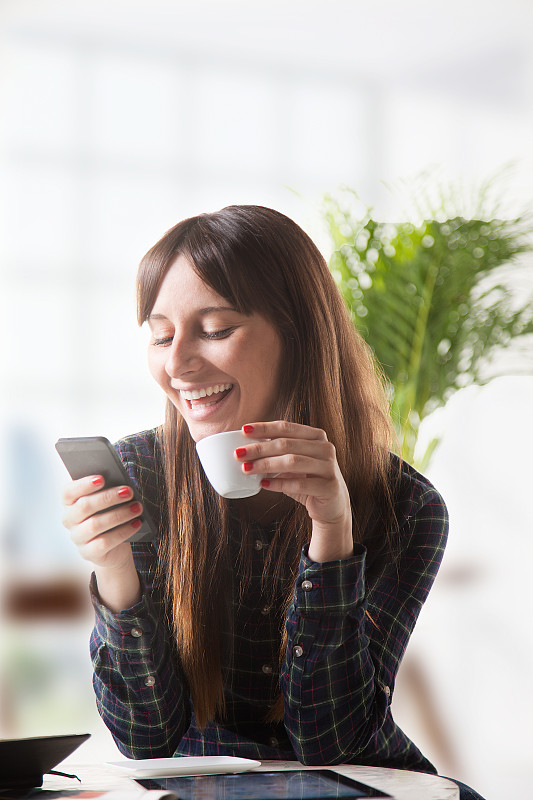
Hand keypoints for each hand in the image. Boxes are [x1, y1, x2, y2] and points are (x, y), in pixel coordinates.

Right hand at [62, 476, 141, 609]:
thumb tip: (121, 484)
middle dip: (108, 497)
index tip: (102, 478)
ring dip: (119, 514)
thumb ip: (109, 491)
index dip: (83, 484)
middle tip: (129, 491)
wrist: (113, 547)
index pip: (69, 492)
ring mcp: (78, 538)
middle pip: (84, 507)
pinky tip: (136, 523)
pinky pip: (105, 542)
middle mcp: (70, 521)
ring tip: (138, 507)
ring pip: (95, 525)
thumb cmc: (110, 515)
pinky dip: (123, 532)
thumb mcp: (108, 503)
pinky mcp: (88, 553)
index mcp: (70, 503)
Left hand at [236, 421, 352, 561]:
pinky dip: (278, 483)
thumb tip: (244, 447)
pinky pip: (299, 484)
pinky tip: (263, 484)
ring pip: (292, 461)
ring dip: (266, 465)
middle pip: (286, 444)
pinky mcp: (329, 487)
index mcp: (316, 436)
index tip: (243, 430)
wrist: (332, 505)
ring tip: (246, 469)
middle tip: (238, 454)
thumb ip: (277, 452)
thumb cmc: (307, 480)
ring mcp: (329, 467)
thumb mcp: (294, 462)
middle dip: (259, 448)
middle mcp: (325, 448)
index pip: (286, 427)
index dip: (264, 428)